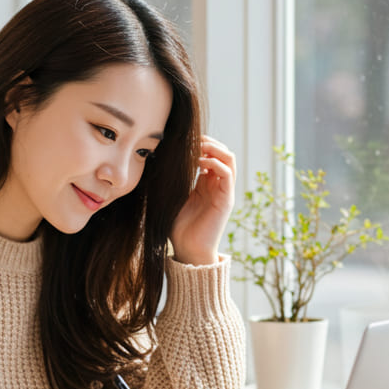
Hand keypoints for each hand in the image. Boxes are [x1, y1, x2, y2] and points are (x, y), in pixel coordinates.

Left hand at [170, 137, 235, 265]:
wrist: (187, 250)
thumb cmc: (178, 227)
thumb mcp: (173, 198)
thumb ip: (172, 181)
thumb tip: (159, 161)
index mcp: (206, 184)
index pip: (211, 155)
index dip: (202, 143)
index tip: (186, 139)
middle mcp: (217, 185)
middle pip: (223, 153)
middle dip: (210, 141)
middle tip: (194, 138)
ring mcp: (224, 191)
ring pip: (229, 159)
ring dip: (215, 148)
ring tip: (199, 145)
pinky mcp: (226, 199)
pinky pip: (227, 174)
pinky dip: (215, 163)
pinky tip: (200, 161)